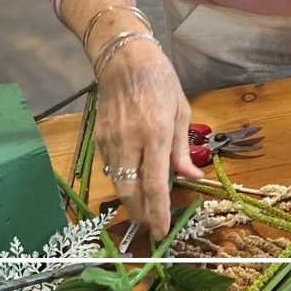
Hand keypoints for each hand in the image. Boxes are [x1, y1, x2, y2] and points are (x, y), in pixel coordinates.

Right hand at [94, 39, 204, 239]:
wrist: (123, 59)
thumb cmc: (160, 81)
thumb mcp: (181, 111)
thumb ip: (182, 149)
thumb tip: (192, 178)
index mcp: (155, 133)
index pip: (155, 184)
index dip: (159, 212)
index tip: (162, 231)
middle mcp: (130, 141)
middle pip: (130, 192)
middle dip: (141, 214)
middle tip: (153, 224)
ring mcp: (110, 141)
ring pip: (117, 184)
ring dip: (131, 201)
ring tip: (146, 208)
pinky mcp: (98, 139)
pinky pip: (111, 169)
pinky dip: (122, 180)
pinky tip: (134, 180)